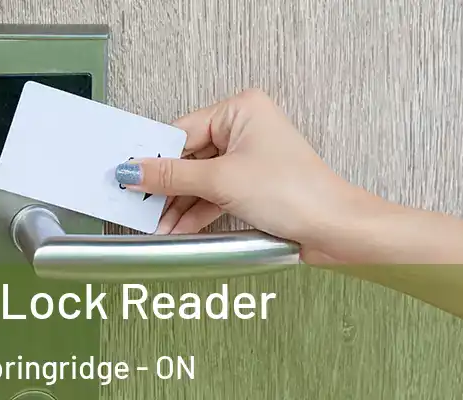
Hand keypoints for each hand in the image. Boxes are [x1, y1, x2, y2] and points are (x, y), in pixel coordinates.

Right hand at [114, 89, 377, 262]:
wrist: (334, 228)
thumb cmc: (297, 192)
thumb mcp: (221, 181)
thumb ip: (172, 177)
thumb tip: (135, 171)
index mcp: (241, 110)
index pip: (182, 131)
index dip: (155, 157)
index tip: (129, 175)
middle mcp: (246, 129)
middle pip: (189, 157)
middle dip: (166, 187)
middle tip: (139, 204)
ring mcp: (250, 158)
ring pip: (200, 179)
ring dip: (179, 204)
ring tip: (157, 224)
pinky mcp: (253, 184)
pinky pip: (214, 193)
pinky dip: (197, 211)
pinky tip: (177, 227)